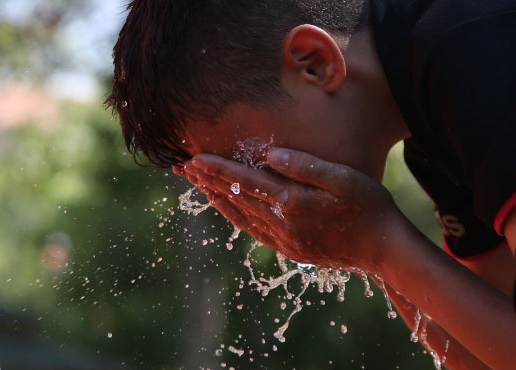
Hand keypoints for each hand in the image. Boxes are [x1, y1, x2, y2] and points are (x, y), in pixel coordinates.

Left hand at [177, 148, 401, 271]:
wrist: (383, 249)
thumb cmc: (369, 207)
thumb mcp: (343, 179)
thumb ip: (306, 166)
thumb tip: (269, 154)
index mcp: (293, 203)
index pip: (246, 182)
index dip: (218, 169)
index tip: (194, 158)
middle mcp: (282, 224)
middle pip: (236, 199)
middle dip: (208, 182)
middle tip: (184, 168)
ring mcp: (284, 240)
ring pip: (240, 216)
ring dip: (217, 199)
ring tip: (198, 185)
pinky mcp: (290, 250)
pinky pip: (253, 231)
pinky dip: (235, 217)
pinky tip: (226, 209)